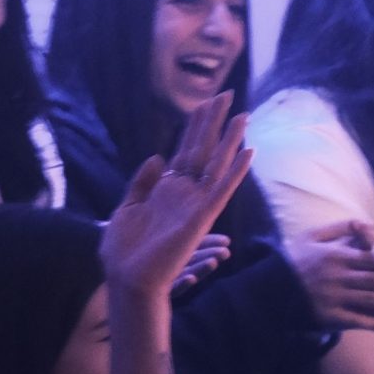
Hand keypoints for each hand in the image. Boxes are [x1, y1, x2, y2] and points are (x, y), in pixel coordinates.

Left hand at [102, 92, 253, 298]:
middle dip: (215, 121)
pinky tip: (248, 152)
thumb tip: (158, 155)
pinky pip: (222, 189)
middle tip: (229, 94)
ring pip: (217, 165)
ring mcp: (195, 205)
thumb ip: (143, 182)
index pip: (186, 150)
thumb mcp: (127, 207)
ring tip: (243, 115)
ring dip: (230, 140)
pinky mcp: (201, 219)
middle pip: (204, 149)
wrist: (128, 279)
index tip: (206, 101)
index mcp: (167, 190)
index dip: (196, 125)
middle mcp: (185, 194)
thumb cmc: (125, 251)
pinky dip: (235, 171)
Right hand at [285, 220, 373, 331]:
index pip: (370, 259)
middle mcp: (337, 277)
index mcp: (335, 256)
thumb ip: (340, 229)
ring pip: (371, 300)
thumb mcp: (312, 237)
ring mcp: (334, 298)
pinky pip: (358, 321)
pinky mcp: (330, 317)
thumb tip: (370, 224)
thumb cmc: (293, 260)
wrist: (268, 289)